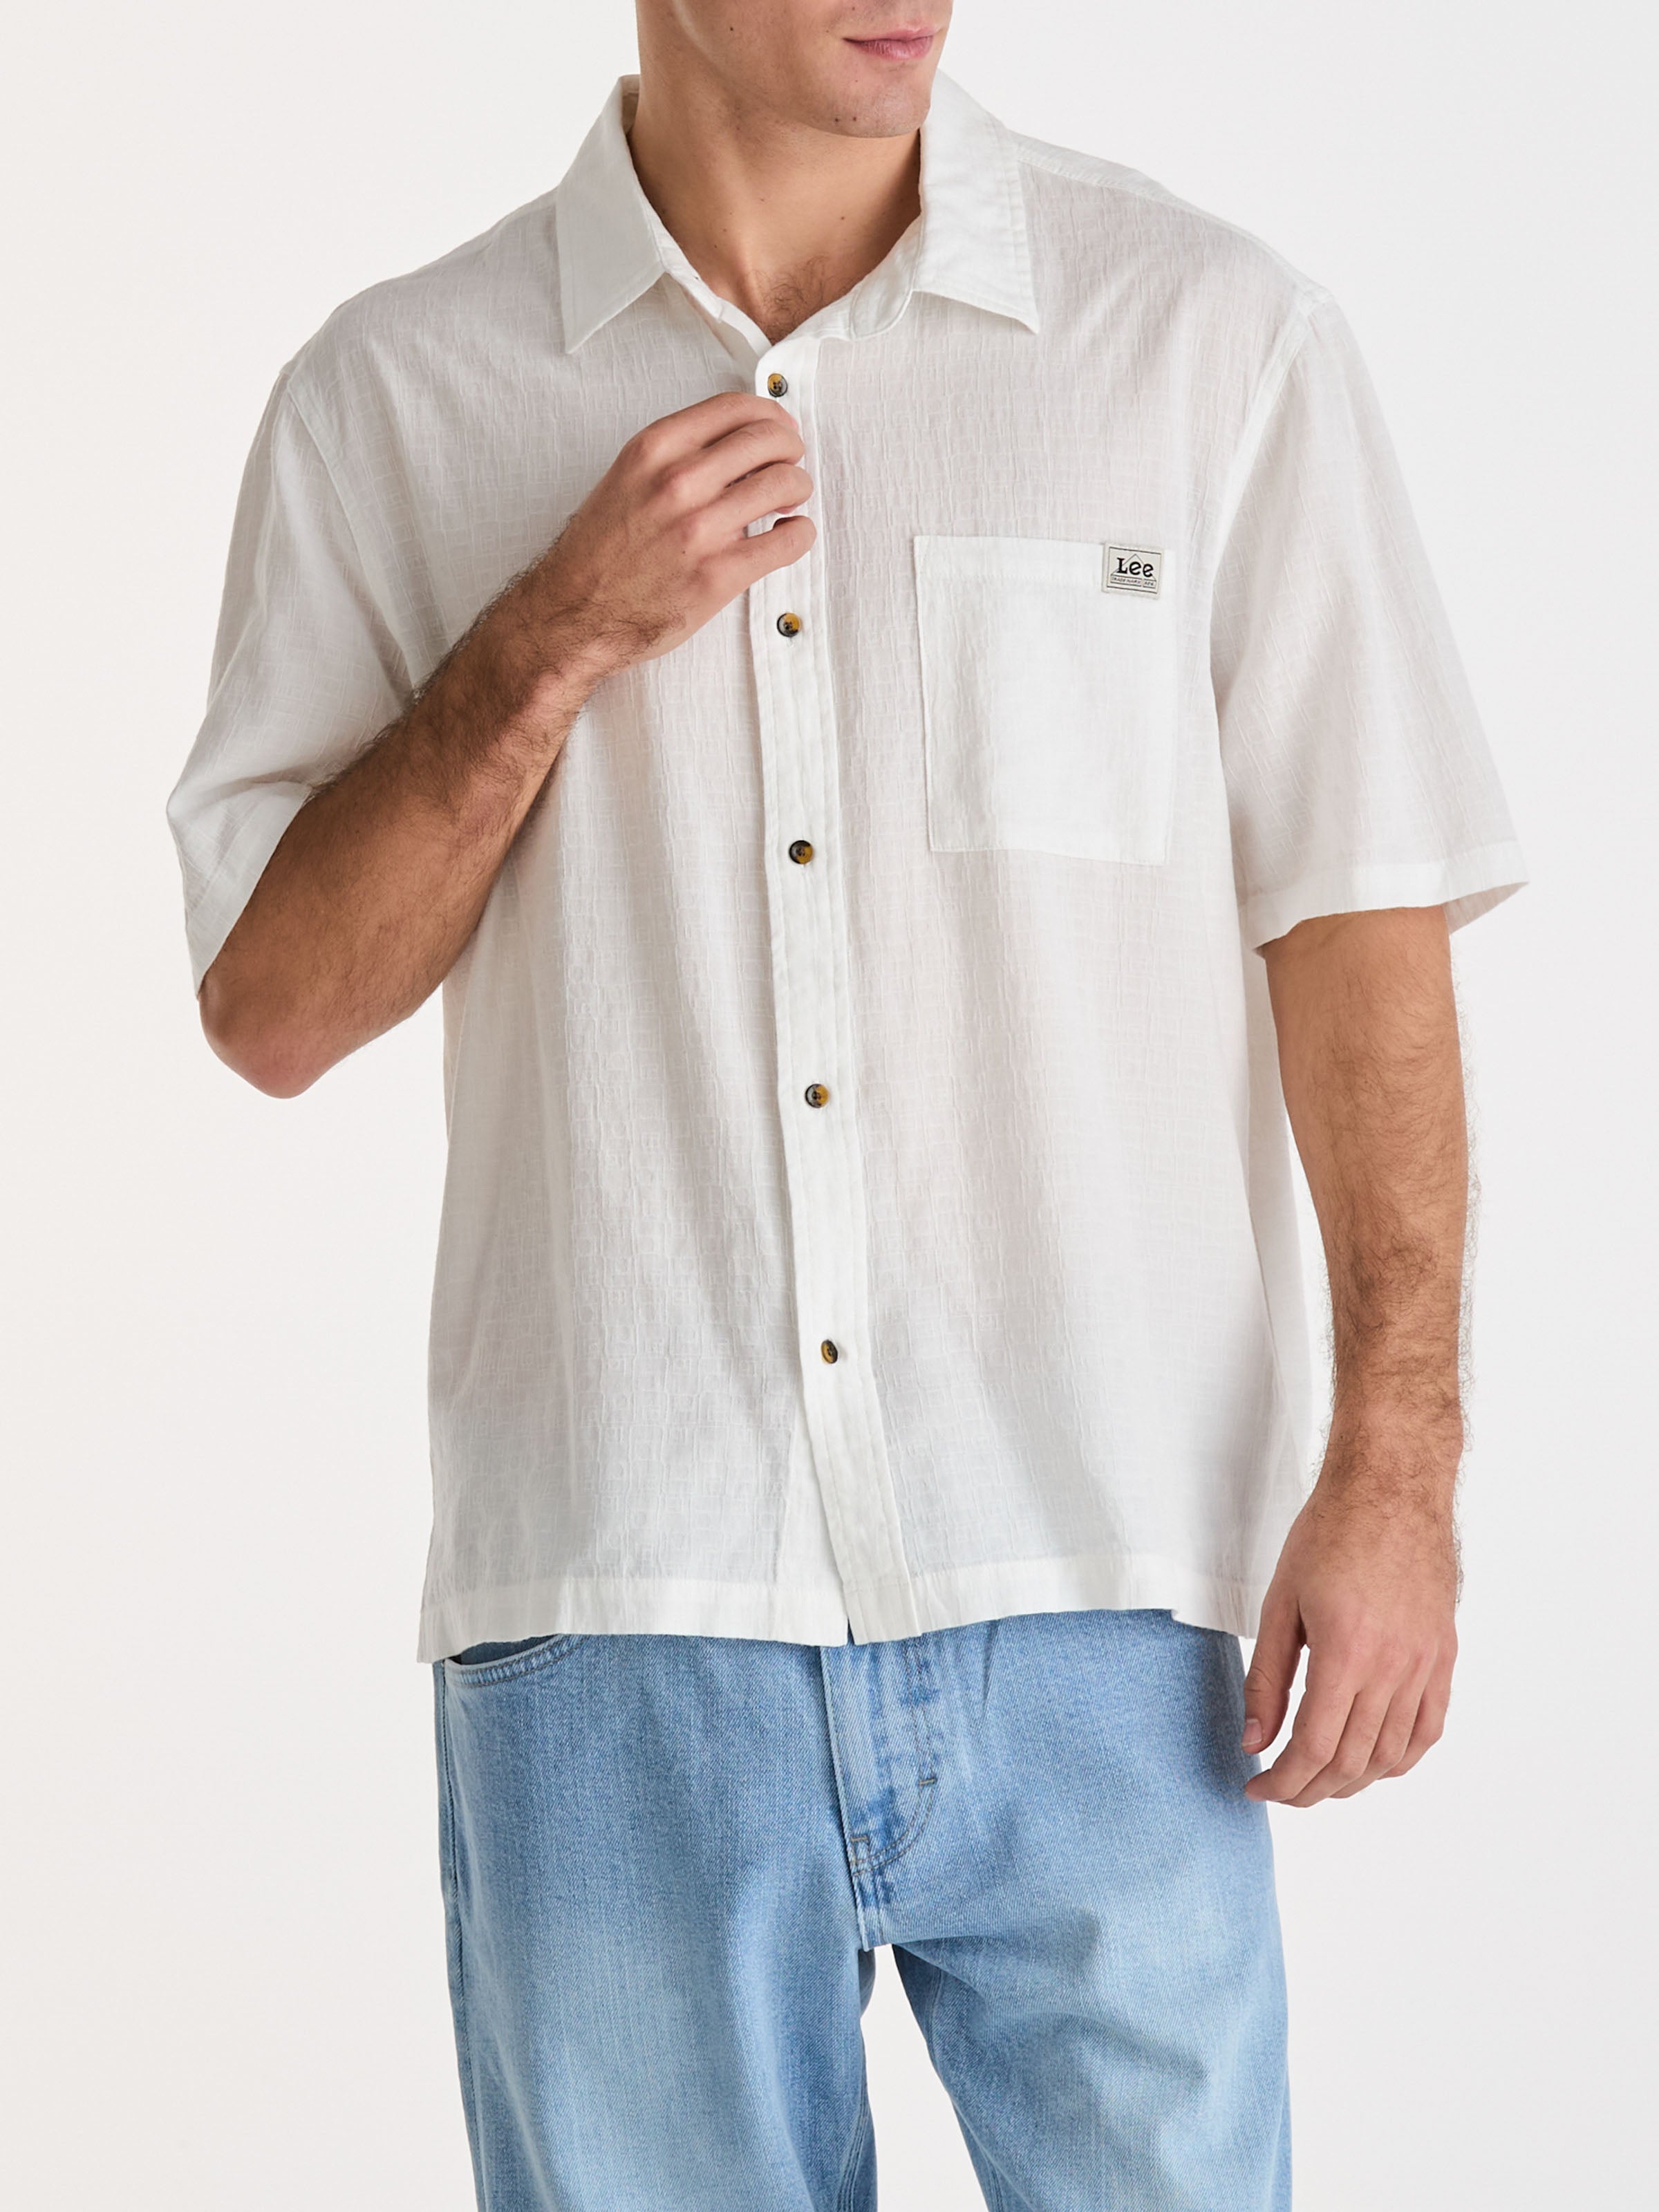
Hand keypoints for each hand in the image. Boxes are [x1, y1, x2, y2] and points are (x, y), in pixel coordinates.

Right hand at [526, 390, 814, 676]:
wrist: (574, 614)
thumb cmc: (600, 552)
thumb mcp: (629, 479)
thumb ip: (678, 456)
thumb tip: (735, 447)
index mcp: (655, 449)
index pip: (736, 408)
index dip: (771, 415)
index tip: (779, 428)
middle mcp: (678, 481)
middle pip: (768, 440)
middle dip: (790, 449)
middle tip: (791, 465)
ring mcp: (700, 529)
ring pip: (784, 484)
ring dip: (798, 489)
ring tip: (790, 501)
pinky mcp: (718, 574)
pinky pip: (787, 541)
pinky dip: (800, 534)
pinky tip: (792, 534)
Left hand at [1241, 1419, 1459, 1806]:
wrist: (1391, 1487)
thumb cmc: (1330, 1534)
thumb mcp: (1279, 1602)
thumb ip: (1266, 1678)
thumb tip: (1253, 1740)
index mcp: (1347, 1652)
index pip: (1315, 1748)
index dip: (1284, 1780)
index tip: (1257, 1786)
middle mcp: (1394, 1666)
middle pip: (1353, 1760)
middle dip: (1311, 1788)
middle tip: (1280, 1788)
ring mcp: (1426, 1664)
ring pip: (1392, 1754)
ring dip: (1353, 1781)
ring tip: (1318, 1781)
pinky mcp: (1443, 1656)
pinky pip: (1428, 1729)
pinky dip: (1399, 1758)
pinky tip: (1372, 1762)